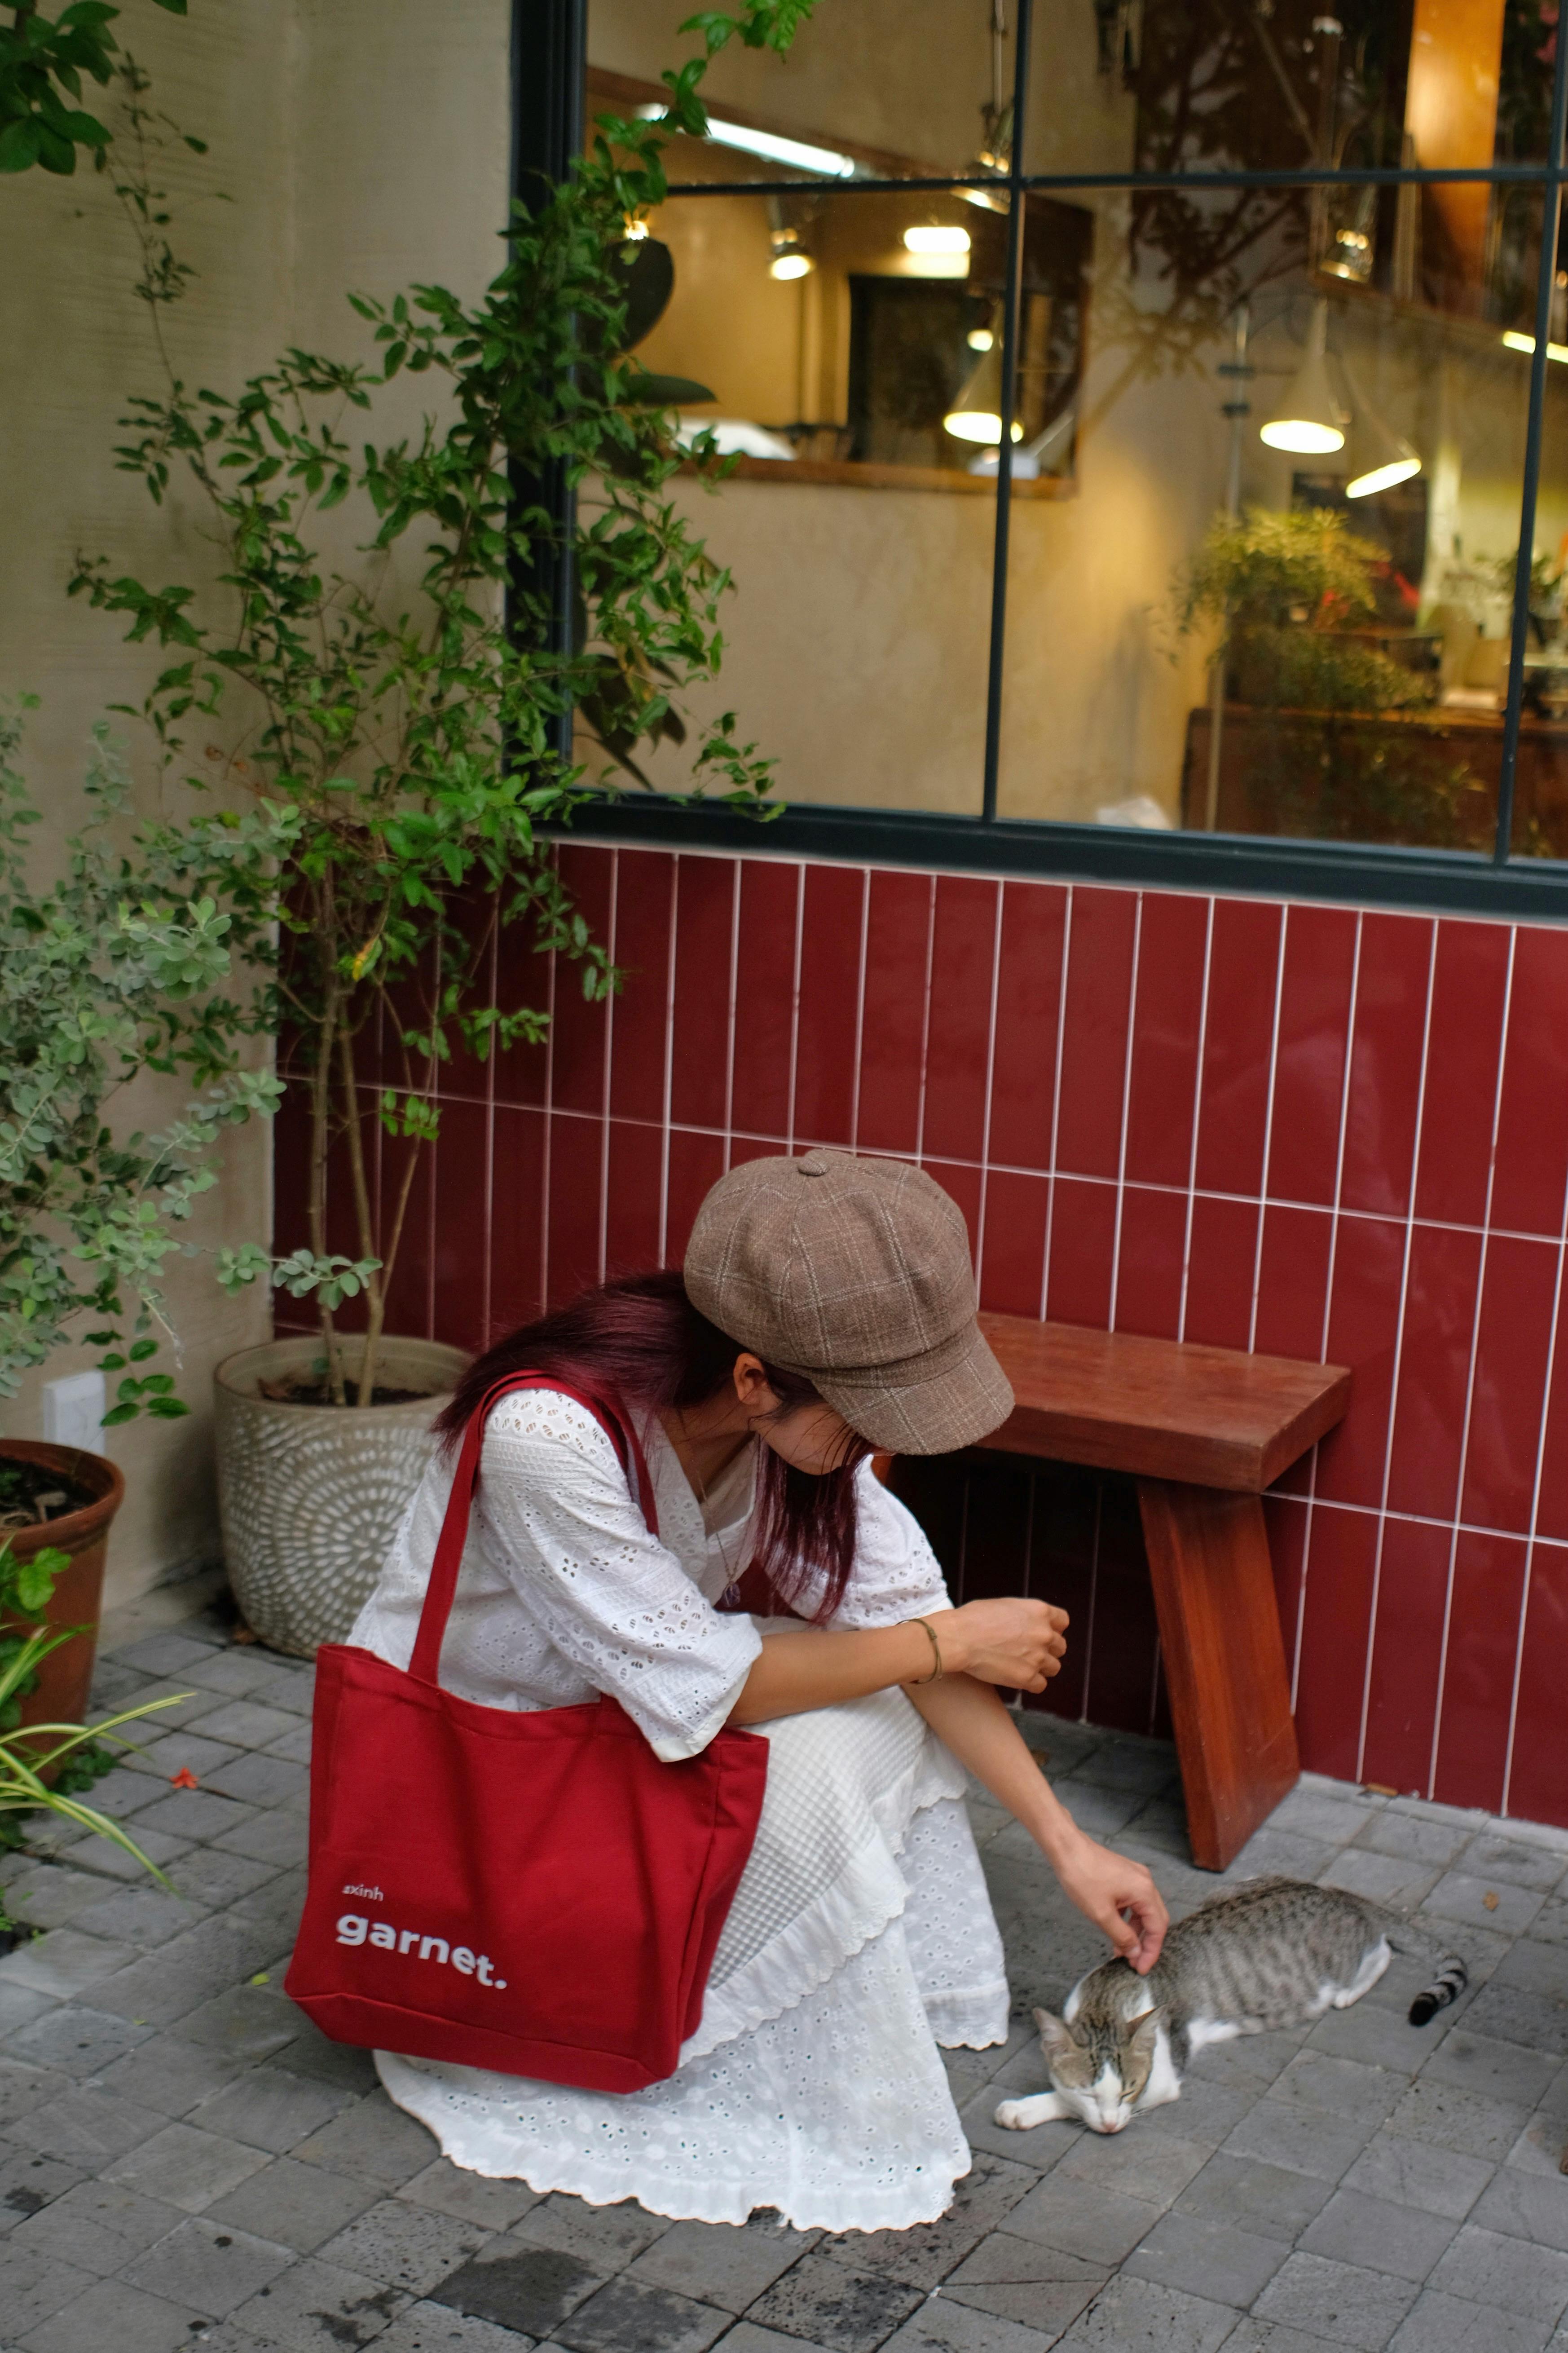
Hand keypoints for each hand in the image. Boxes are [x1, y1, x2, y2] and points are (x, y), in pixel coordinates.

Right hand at [936, 1597, 1067, 1691]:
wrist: (960, 1638)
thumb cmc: (973, 1618)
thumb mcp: (1004, 1606)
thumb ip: (1023, 1616)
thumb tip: (1024, 1624)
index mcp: (1039, 1611)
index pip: (1063, 1621)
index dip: (1054, 1628)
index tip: (1044, 1634)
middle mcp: (1044, 1633)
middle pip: (1060, 1646)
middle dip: (1048, 1650)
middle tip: (1030, 1652)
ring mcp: (1038, 1656)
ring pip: (1054, 1667)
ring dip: (1042, 1668)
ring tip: (1023, 1666)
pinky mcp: (1027, 1677)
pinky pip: (1041, 1685)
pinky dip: (1031, 1684)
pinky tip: (1018, 1679)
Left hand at [1052, 1831, 1167, 1973]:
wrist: (1066, 1848)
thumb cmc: (1082, 1878)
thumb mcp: (1101, 1914)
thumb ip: (1122, 1936)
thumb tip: (1136, 1953)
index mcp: (1145, 1891)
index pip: (1158, 1928)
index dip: (1151, 1951)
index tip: (1141, 1969)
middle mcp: (1145, 1882)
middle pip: (1154, 1919)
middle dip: (1145, 1943)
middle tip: (1134, 1963)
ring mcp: (1134, 1877)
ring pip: (1142, 1911)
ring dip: (1134, 1931)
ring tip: (1120, 1949)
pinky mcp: (1123, 1875)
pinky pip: (1132, 1902)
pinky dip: (1127, 1918)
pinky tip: (1115, 1929)